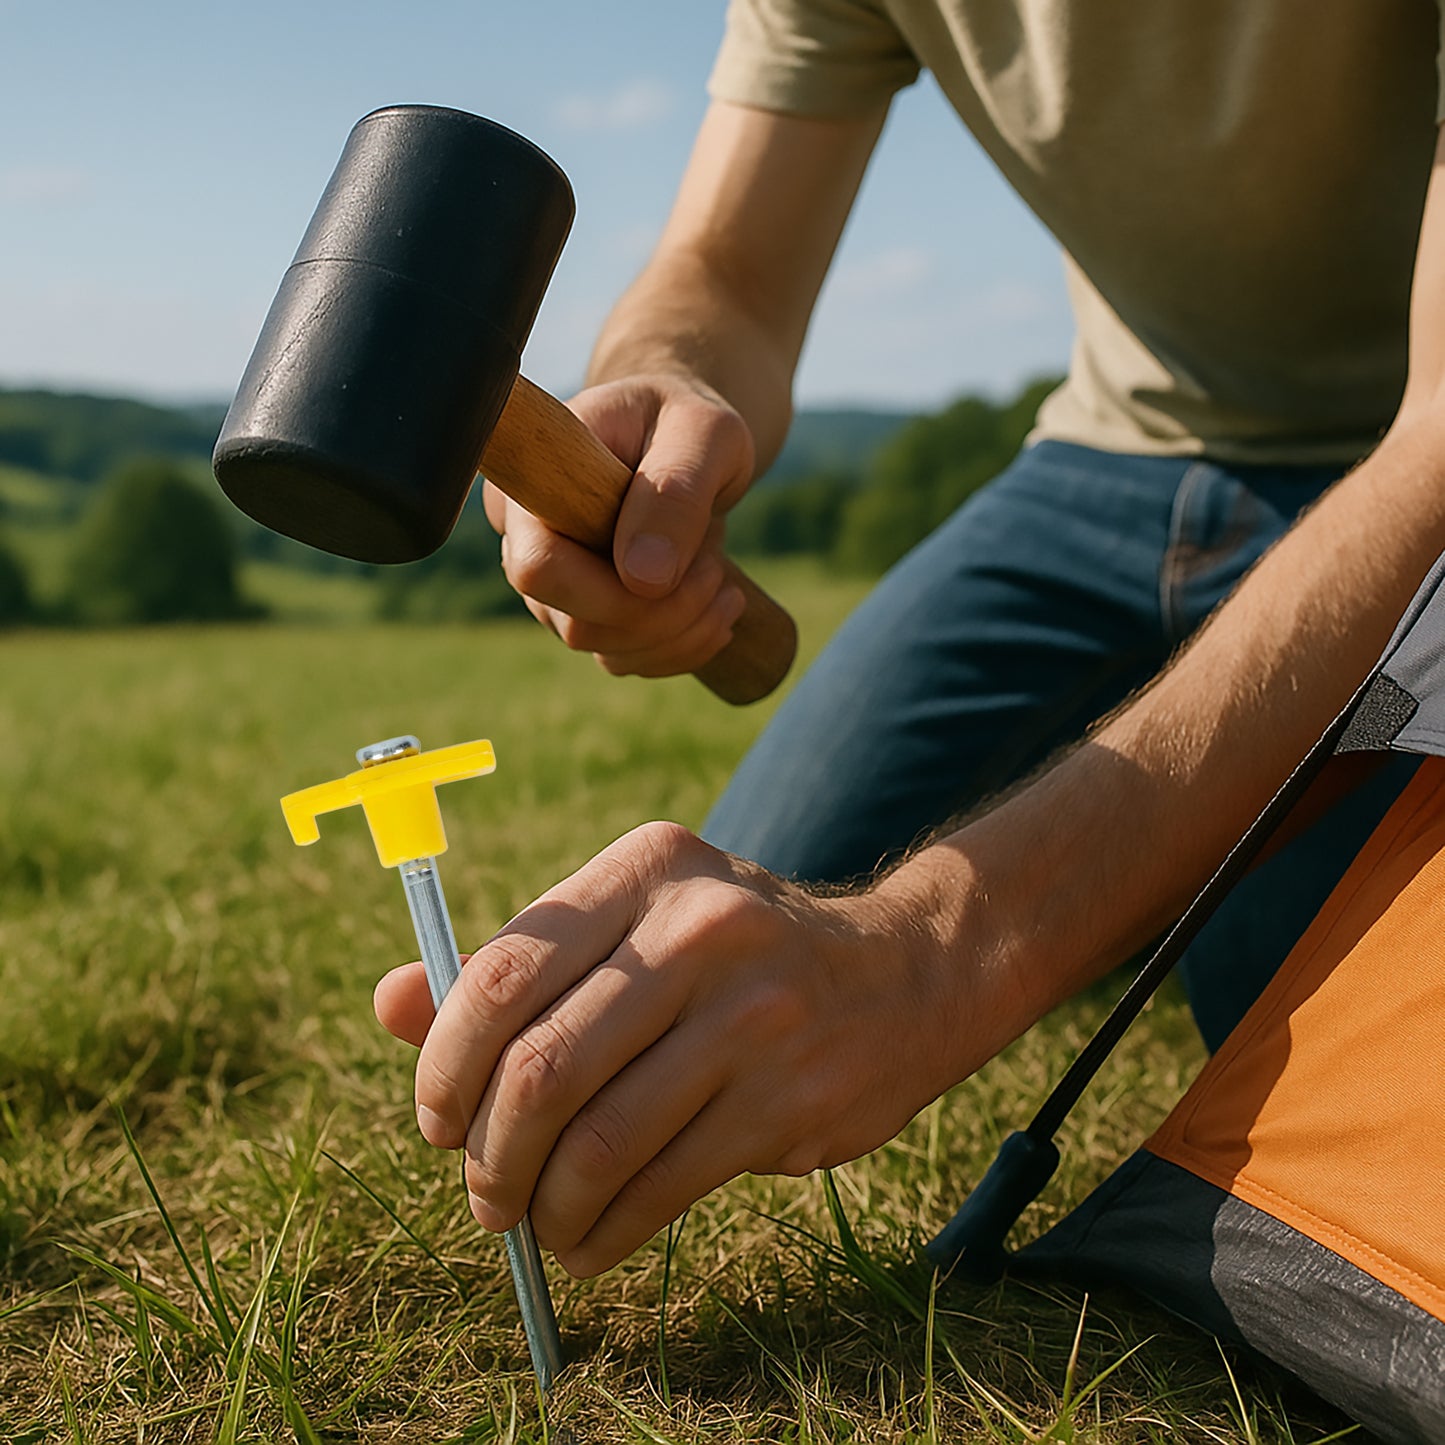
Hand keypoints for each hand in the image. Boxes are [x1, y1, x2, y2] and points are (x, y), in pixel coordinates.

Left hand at [373, 823, 984, 1276]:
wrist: (903, 974)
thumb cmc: (733, 953)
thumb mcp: (635, 922)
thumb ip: (516, 966)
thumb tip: (391, 1004)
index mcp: (645, 868)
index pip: (504, 972)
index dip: (444, 1061)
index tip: (435, 1115)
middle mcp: (700, 928)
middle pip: (541, 1067)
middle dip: (487, 1153)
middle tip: (482, 1188)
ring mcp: (753, 1015)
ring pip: (598, 1142)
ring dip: (543, 1206)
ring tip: (536, 1220)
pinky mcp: (787, 1098)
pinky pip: (659, 1188)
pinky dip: (602, 1233)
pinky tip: (590, 1239)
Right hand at [482, 376, 754, 677]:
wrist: (690, 438)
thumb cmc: (690, 419)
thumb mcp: (702, 432)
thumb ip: (675, 491)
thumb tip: (642, 580)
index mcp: (533, 482)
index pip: (539, 566)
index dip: (612, 587)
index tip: (687, 558)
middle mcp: (528, 540)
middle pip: (577, 624)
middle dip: (666, 613)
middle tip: (718, 567)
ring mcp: (555, 585)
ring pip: (608, 651)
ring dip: (682, 630)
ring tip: (723, 577)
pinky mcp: (589, 613)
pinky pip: (628, 659)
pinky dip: (683, 645)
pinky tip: (717, 606)